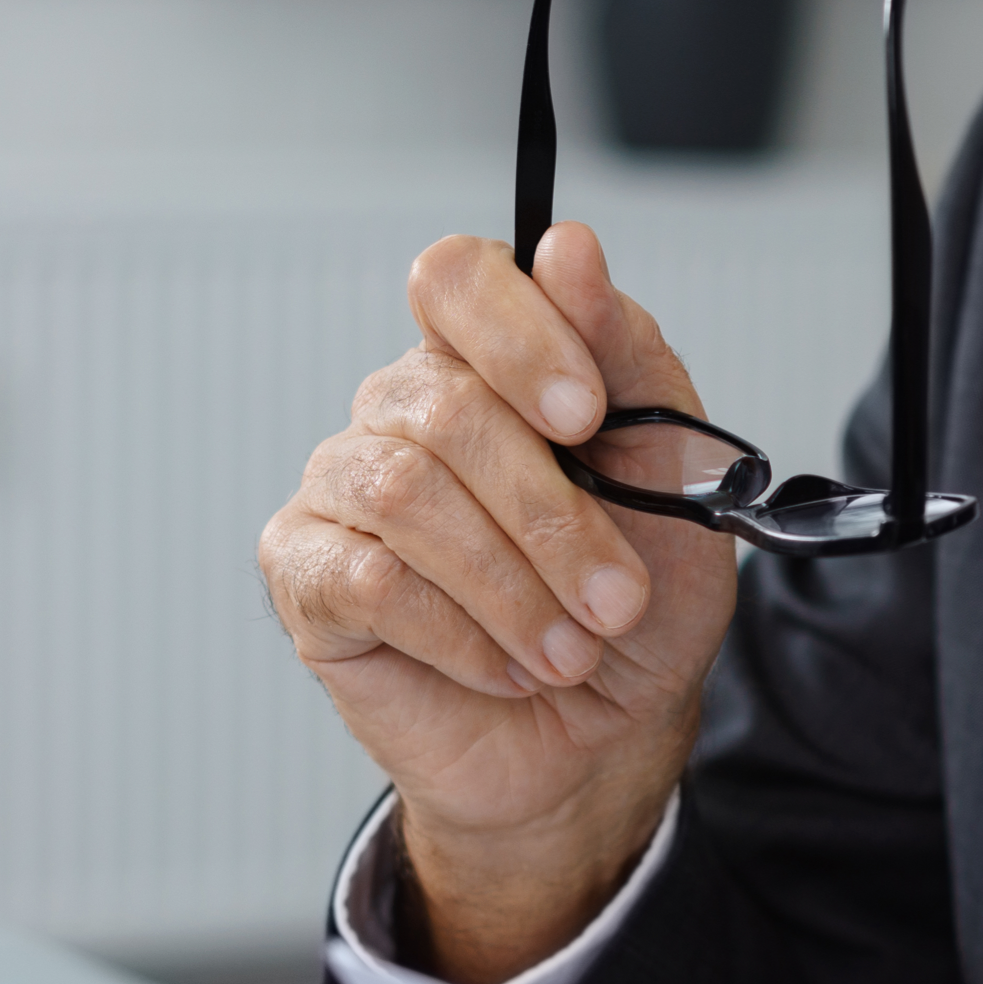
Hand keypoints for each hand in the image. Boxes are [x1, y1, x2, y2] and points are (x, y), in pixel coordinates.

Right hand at [260, 224, 742, 983]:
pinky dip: (460, 633)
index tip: (586, 415)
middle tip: (618, 600)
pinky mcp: (306, 572)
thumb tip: (570, 249)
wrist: (602, 734)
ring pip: (405, 492)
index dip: (517, 334)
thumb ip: (625, 354)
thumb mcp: (676, 477)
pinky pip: (368, 578)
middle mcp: (403, 407)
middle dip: (550, 517)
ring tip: (569, 651)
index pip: (457, 277)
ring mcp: (344, 485)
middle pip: (446, 406)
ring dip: (513, 586)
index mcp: (488, 361)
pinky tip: (507, 667)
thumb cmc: (636, 598)